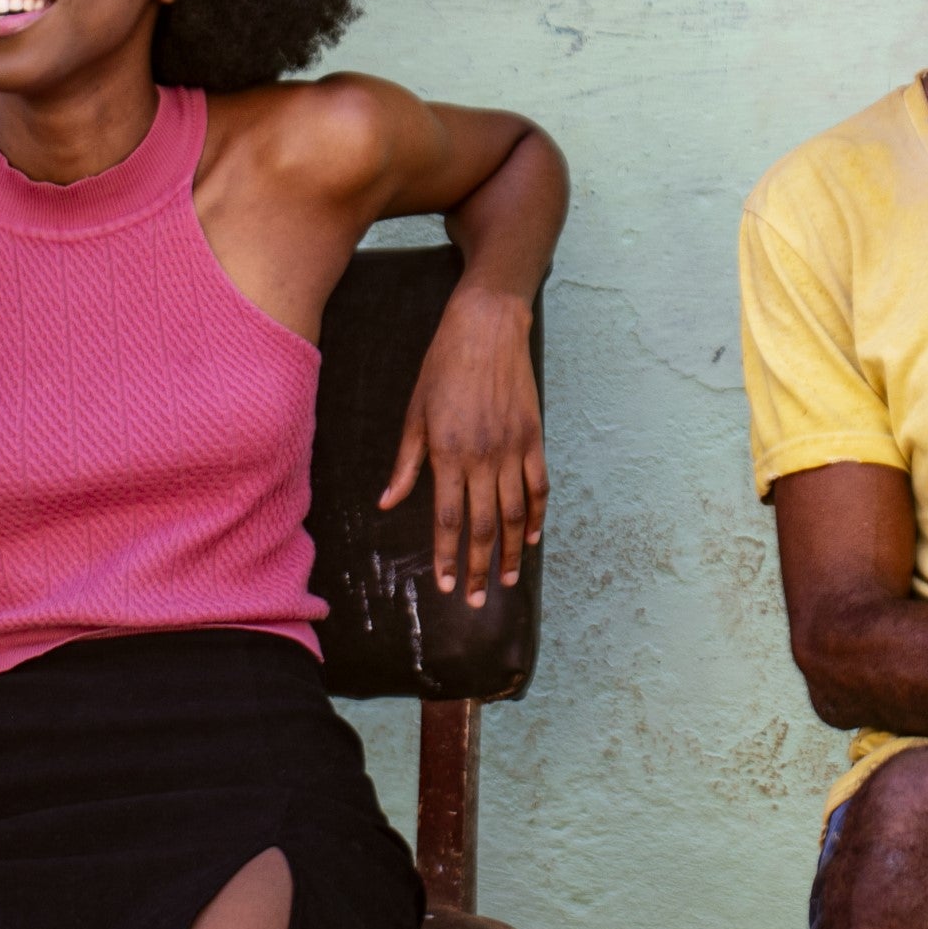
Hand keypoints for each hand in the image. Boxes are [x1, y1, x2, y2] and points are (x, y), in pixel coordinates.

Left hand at [378, 286, 546, 606]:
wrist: (486, 328)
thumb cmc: (443, 366)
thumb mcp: (414, 412)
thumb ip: (406, 463)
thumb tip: (388, 502)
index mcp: (448, 454)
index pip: (449, 520)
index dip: (448, 556)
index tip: (445, 585)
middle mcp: (482, 458)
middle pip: (482, 527)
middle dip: (478, 568)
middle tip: (474, 600)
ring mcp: (512, 449)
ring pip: (513, 514)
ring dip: (508, 552)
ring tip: (504, 580)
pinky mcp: (534, 437)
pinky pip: (539, 487)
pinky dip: (536, 516)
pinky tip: (530, 539)